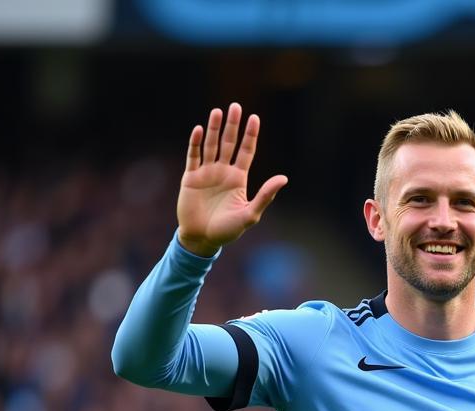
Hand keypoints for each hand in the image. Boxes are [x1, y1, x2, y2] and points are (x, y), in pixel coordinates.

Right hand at [176, 102, 288, 256]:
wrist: (202, 239)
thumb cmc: (227, 231)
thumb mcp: (250, 214)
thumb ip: (266, 195)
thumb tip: (284, 178)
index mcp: (238, 179)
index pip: (246, 151)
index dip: (250, 135)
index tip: (254, 117)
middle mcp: (223, 172)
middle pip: (229, 143)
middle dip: (233, 125)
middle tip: (236, 106)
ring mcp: (206, 173)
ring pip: (211, 145)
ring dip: (214, 129)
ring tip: (218, 112)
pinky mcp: (190, 178)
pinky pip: (193, 156)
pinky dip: (195, 143)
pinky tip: (199, 131)